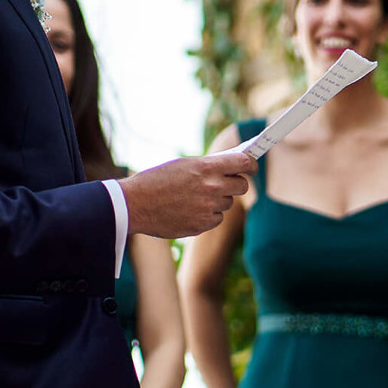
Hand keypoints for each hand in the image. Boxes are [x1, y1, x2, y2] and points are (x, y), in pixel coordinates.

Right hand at [120, 153, 254, 239]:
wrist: (135, 204)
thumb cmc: (157, 180)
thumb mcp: (183, 164)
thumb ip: (209, 166)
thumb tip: (231, 167)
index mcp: (207, 167)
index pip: (243, 163)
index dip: (251, 165)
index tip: (251, 167)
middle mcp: (211, 187)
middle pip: (241, 186)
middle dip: (236, 184)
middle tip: (225, 183)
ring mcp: (208, 208)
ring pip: (227, 203)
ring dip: (218, 200)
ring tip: (196, 197)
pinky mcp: (202, 225)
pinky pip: (217, 219)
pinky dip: (208, 215)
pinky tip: (191, 210)